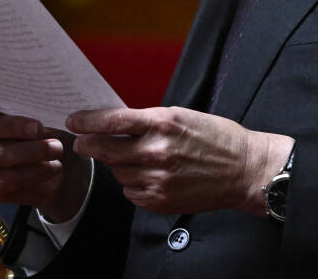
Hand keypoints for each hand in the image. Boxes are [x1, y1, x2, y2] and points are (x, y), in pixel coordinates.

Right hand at [0, 89, 90, 221]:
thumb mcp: (42, 115)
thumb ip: (35, 106)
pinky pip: (4, 180)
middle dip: (13, 127)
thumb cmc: (45, 131)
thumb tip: (44, 99)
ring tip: (56, 149)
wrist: (53, 166)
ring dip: (29, 152)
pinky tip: (52, 167)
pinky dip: (32, 173)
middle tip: (40, 128)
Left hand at [68, 106, 292, 216]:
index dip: (87, 122)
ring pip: (117, 172)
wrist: (244, 170)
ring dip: (118, 164)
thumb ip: (148, 121)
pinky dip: (133, 183)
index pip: (112, 121)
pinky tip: (148, 175)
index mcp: (163, 123)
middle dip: (88, 145)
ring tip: (137, 157)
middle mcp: (157, 151)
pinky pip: (130, 192)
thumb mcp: (182, 116)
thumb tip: (114, 124)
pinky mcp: (160, 200)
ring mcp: (158, 179)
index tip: (74, 121)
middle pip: (105, 150)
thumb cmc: (216, 138)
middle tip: (81, 143)